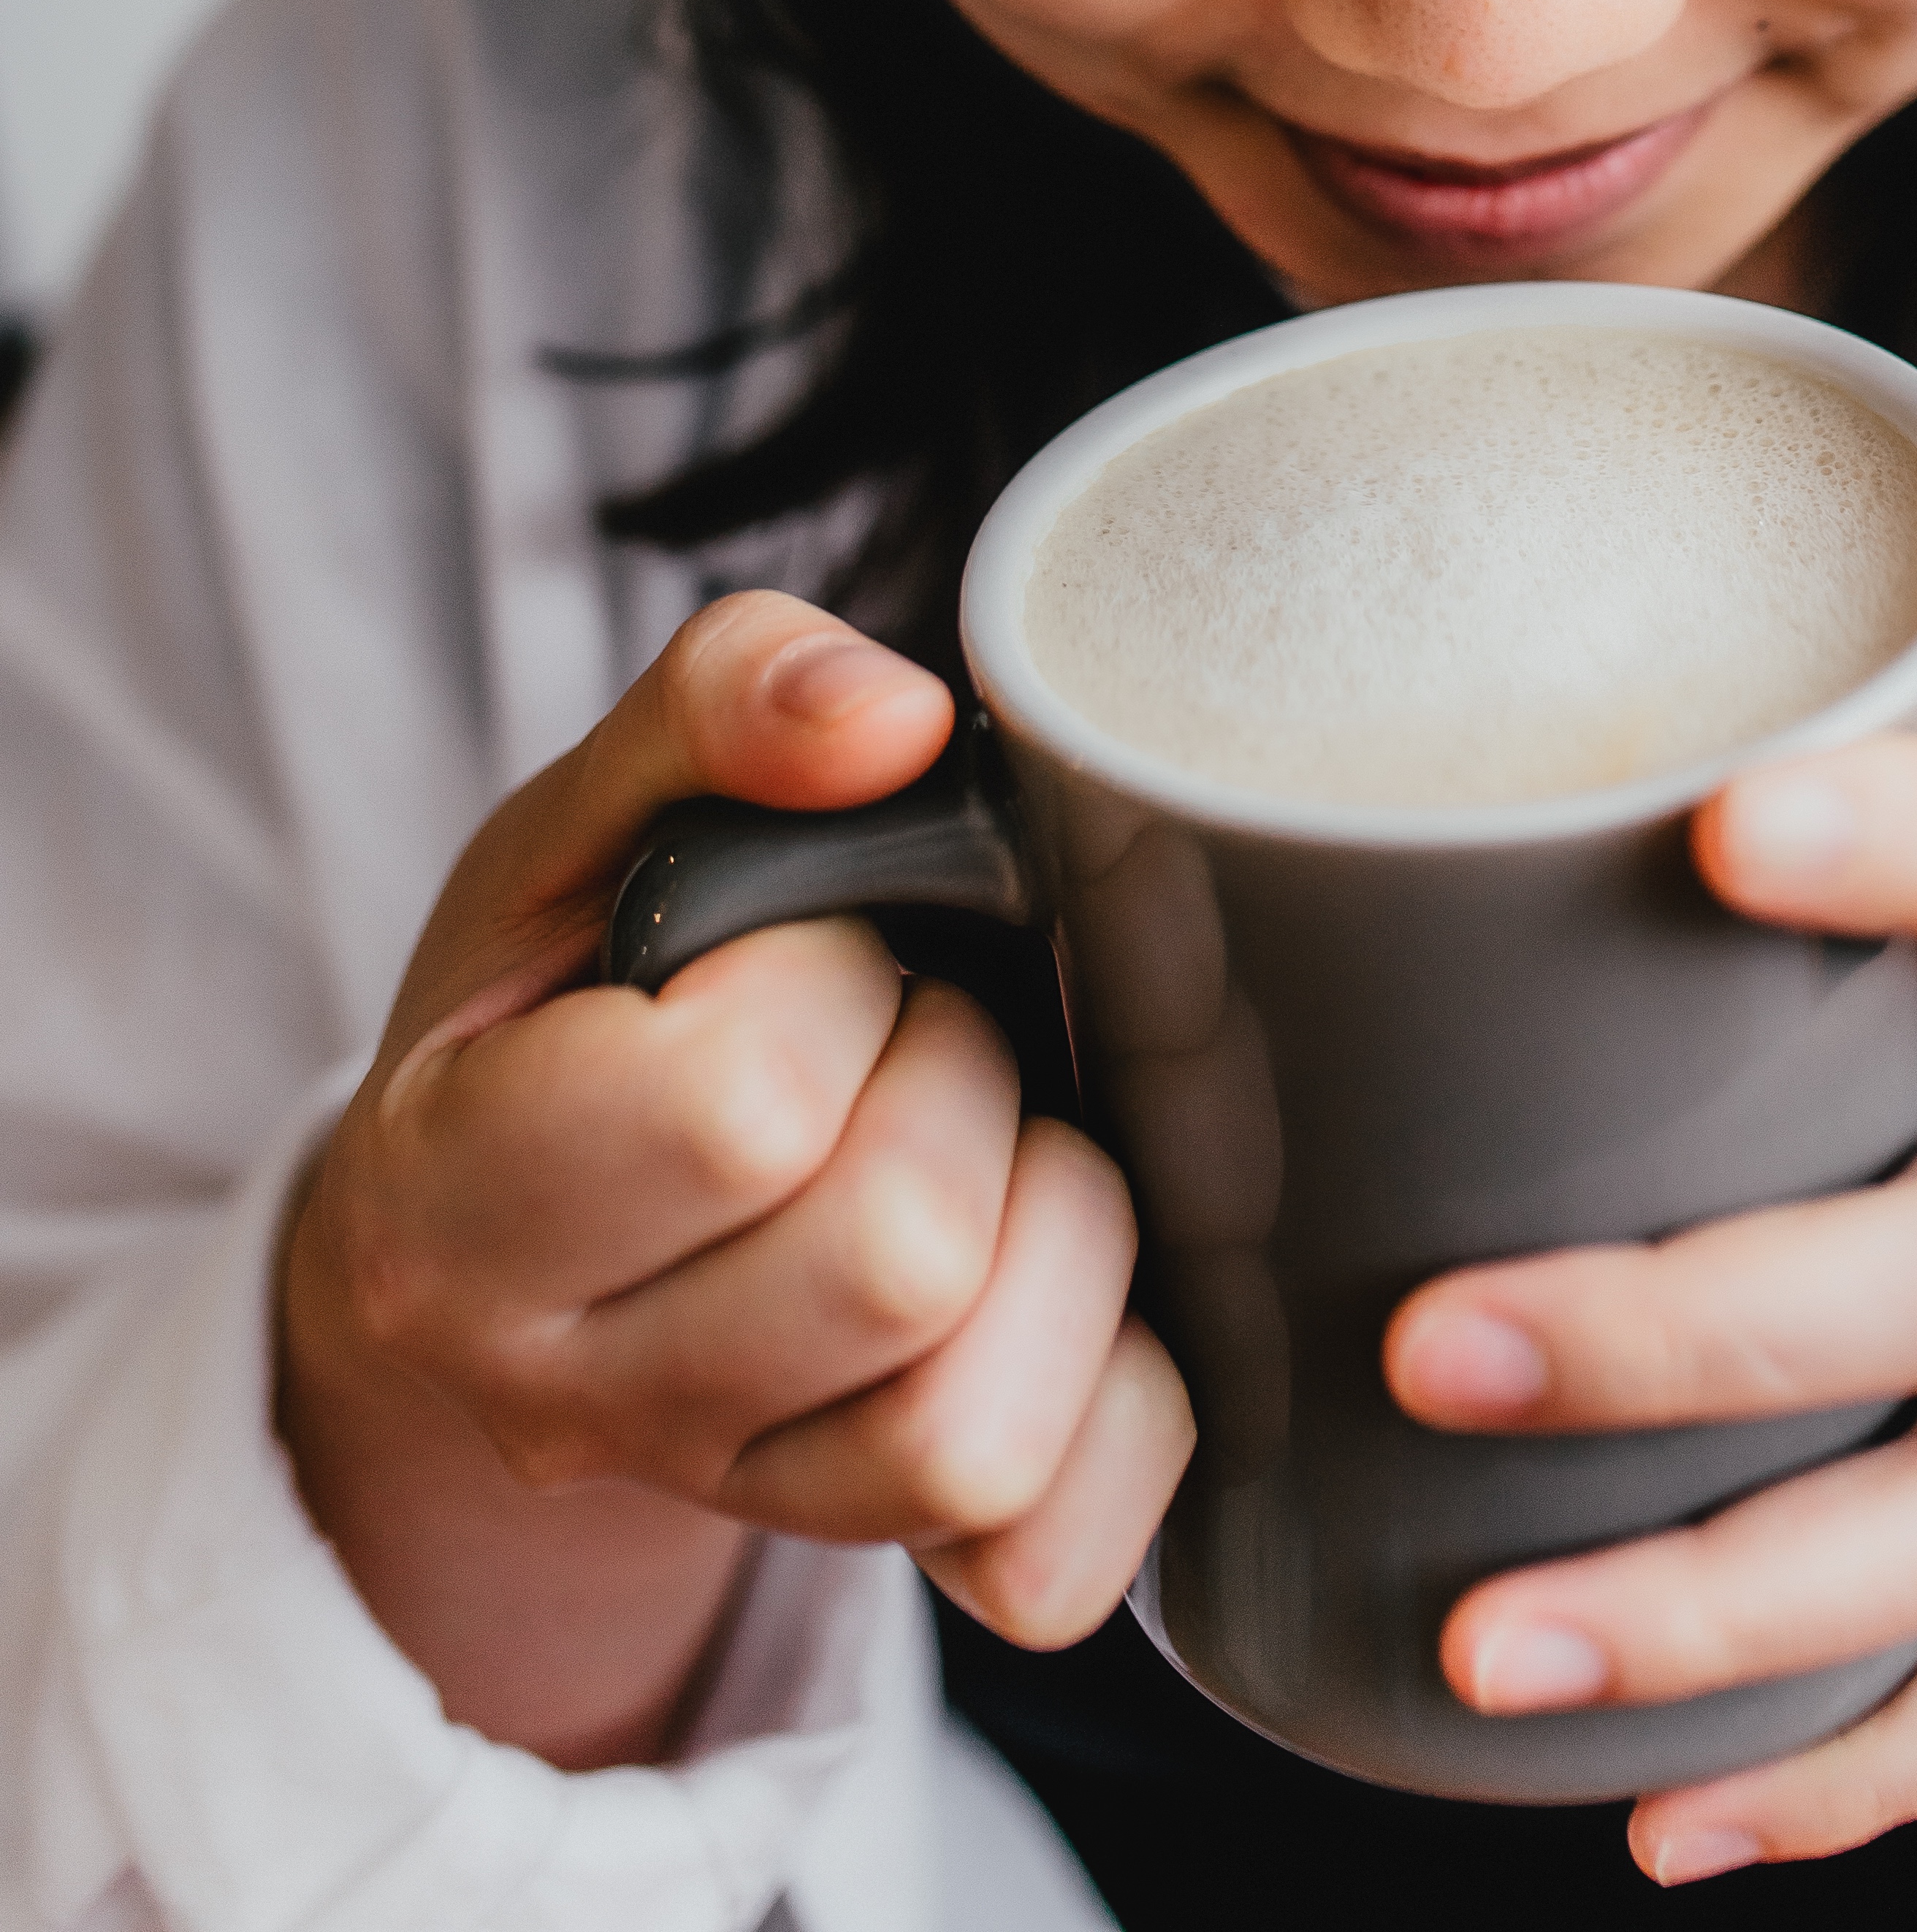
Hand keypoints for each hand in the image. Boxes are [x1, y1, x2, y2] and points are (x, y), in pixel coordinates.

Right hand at [280, 593, 1191, 1769]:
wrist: (492, 1232)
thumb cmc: (555, 997)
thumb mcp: (582, 817)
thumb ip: (721, 702)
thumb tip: (894, 715)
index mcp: (458, 1197)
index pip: (733, 1108)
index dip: (831, 983)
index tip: (811, 947)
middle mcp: (566, 1395)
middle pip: (893, 1261)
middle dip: (961, 1085)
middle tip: (916, 1023)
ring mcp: (718, 1499)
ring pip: (976, 1425)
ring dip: (1051, 1233)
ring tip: (990, 1136)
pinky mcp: (861, 1559)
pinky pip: (1050, 1555)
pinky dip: (1114, 1406)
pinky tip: (1062, 1279)